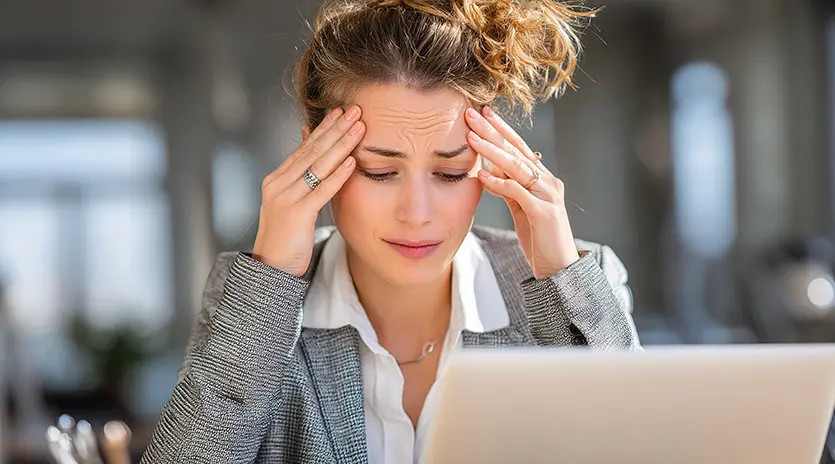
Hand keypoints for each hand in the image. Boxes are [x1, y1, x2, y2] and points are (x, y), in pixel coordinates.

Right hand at [252, 105, 364, 275]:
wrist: (270, 268)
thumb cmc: (286, 238)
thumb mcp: (290, 204)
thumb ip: (301, 182)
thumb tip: (313, 160)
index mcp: (277, 179)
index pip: (304, 148)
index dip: (324, 129)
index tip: (340, 112)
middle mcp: (279, 184)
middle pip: (312, 150)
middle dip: (336, 129)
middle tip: (354, 110)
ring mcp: (286, 198)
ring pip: (319, 165)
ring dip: (342, 144)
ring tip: (359, 127)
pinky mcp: (297, 214)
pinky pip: (322, 190)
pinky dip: (339, 174)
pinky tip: (353, 161)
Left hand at [465, 106, 579, 278]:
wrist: (559, 268)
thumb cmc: (539, 238)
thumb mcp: (521, 209)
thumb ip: (509, 189)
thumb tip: (488, 170)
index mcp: (543, 179)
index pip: (520, 147)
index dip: (502, 129)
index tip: (484, 113)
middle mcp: (548, 183)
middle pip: (517, 151)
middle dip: (493, 131)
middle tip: (472, 114)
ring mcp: (548, 196)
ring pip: (516, 167)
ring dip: (492, 151)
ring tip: (471, 138)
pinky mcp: (543, 213)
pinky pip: (518, 193)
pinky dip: (499, 183)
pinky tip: (482, 175)